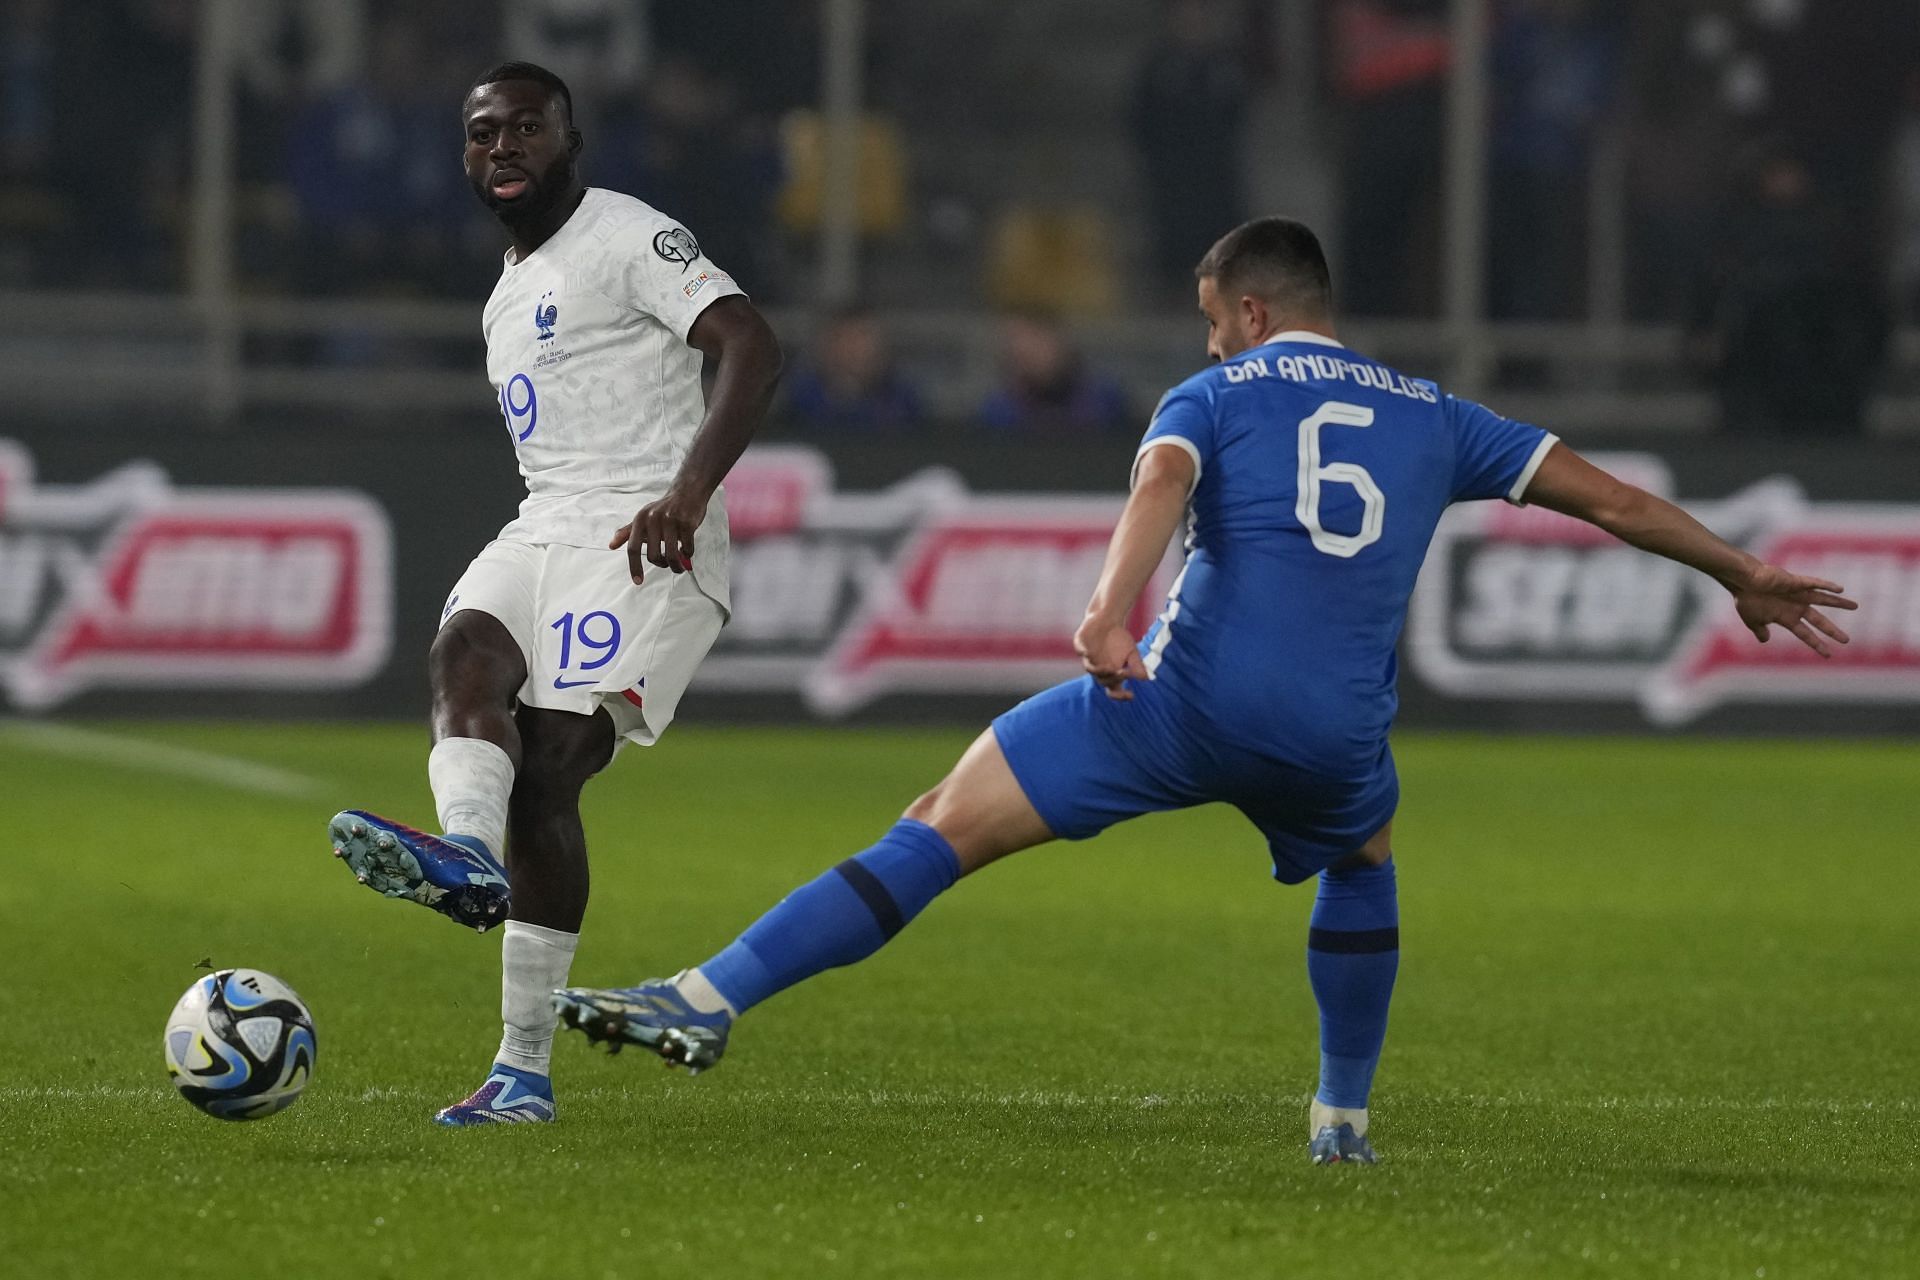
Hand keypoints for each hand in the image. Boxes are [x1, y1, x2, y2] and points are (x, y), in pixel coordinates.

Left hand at [609, 487, 706, 582]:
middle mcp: (653, 520)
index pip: (633, 548)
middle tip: (667, 565)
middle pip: (653, 555)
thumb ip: (627, 532)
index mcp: (640, 520)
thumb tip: (611, 546)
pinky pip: (687, 548)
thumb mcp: (643, 518)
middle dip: (662, 565)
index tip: (638, 581)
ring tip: (678, 566)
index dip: (634, 566)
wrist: (687, 492)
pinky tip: (687, 552)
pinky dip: (687, 554)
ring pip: (671, 555)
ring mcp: (671, 521)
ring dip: (676, 566)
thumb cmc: (663, 509)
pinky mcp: (687, 523)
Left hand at [1074, 616, 1147, 700]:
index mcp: (1110, 674)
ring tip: (1109, 667)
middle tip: (1124, 672)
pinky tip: (1087, 652)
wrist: (1108, 620)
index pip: (1114, 690)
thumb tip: (1146, 678)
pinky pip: (1080, 650)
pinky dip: (1083, 651)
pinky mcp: (1080, 645)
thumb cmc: (1120, 639)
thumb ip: (1137, 665)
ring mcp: (1087, 658)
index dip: (1121, 695)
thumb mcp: (1132, 652)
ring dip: (1098, 670)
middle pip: (1103, 681)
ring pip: (1090, 668)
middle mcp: (1097, 669)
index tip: (1132, 695)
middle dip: (1114, 678)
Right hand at [1727, 562, 1856, 657]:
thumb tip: (1765, 640)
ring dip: (1839, 603)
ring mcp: (1798, 594)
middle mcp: (1795, 607)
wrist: (1743, 582)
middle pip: (1818, 620)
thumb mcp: (1753, 621)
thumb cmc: (1746, 601)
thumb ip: (1761, 630)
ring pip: (1823, 600)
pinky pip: (1815, 583)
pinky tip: (1839, 589)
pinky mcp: (1797, 582)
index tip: (1828, 654)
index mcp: (1786, 618)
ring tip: (1855, 606)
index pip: (1805, 633)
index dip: (1816, 644)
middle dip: (1832, 630)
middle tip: (1846, 640)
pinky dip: (1827, 586)